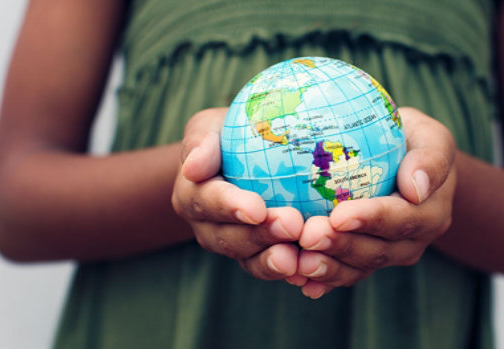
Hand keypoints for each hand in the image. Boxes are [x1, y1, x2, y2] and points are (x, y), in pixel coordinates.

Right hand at [172, 108, 304, 280]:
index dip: (231, 207)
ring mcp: (233, 245)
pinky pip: (271, 268)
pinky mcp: (257, 255)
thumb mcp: (208, 127)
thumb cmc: (226, 136)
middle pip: (230, 238)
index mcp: (192, 196)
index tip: (257, 208)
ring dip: (274, 260)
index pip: (207, 202)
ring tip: (298, 259)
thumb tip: (193, 167)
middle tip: (293, 225)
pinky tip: (311, 268)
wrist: (240, 159)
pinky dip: (291, 270)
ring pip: (250, 260)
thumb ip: (201, 143)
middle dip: (260, 236)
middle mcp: (207, 227)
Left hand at [295, 107, 456, 298]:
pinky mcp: (365, 262)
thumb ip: (431, 159)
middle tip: (307, 236)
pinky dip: (323, 281)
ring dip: (327, 267)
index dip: (369, 220)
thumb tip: (415, 187)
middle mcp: (411, 241)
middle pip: (376, 251)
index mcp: (429, 212)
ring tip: (299, 263)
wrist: (403, 164)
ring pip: (357, 268)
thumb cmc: (410, 140)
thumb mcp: (429, 137)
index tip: (338, 216)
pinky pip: (344, 275)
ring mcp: (387, 255)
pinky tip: (300, 281)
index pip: (400, 219)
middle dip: (340, 246)